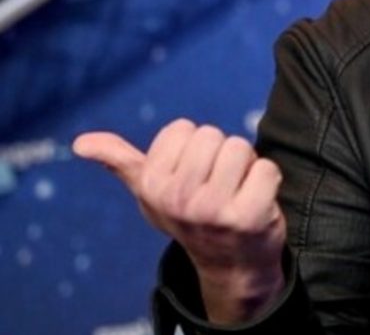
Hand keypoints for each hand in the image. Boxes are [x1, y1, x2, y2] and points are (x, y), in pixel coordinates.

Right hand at [73, 119, 287, 323]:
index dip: (193, 147)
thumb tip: (79, 143)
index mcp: (150, 185)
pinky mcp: (249, 216)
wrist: (229, 263)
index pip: (183, 128)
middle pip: (213, 135)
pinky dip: (268, 179)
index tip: (192, 175)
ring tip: (237, 191)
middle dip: (221, 154)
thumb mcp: (150, 191)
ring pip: (240, 147)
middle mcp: (177, 198)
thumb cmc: (189, 214)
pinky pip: (267, 168)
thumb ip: (121, 161)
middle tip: (219, 184)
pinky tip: (257, 202)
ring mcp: (213, 209)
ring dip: (246, 165)